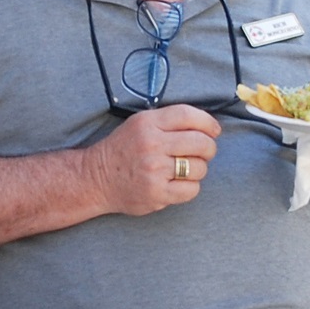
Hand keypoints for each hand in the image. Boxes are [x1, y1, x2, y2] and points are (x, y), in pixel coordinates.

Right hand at [84, 104, 221, 215]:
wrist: (95, 179)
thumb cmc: (124, 149)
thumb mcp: (141, 124)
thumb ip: (171, 121)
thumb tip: (210, 127)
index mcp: (148, 123)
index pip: (189, 115)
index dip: (208, 123)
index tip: (214, 130)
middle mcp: (152, 145)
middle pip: (201, 143)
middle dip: (208, 148)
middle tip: (202, 153)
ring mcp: (154, 170)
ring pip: (200, 168)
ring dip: (198, 169)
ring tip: (184, 169)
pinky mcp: (156, 193)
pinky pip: (192, 189)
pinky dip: (189, 187)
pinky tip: (177, 183)